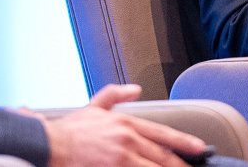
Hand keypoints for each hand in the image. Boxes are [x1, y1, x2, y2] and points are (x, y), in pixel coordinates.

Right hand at [43, 84, 207, 166]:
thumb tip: (135, 89)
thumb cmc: (69, 131)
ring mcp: (121, 158)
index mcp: (126, 123)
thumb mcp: (94, 106)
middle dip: (180, 164)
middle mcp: (128, 140)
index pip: (163, 133)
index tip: (199, 148)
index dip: (184, 142)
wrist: (48, 145)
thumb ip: (116, 95)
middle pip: (163, 156)